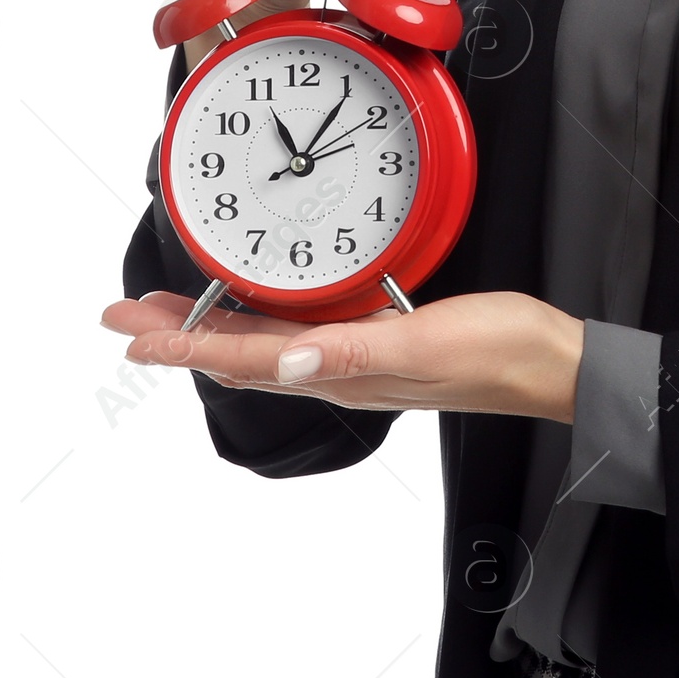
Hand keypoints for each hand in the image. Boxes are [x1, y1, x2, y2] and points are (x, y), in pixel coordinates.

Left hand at [100, 290, 586, 422]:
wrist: (549, 361)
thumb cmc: (497, 352)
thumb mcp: (426, 344)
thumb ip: (355, 350)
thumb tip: (285, 361)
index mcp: (341, 371)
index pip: (243, 360)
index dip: (183, 347)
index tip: (133, 336)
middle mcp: (340, 368)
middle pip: (241, 353)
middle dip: (180, 335)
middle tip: (129, 317)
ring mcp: (360, 354)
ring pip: (267, 343)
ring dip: (214, 328)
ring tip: (173, 315)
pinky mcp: (384, 335)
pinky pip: (306, 329)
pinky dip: (267, 318)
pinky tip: (267, 306)